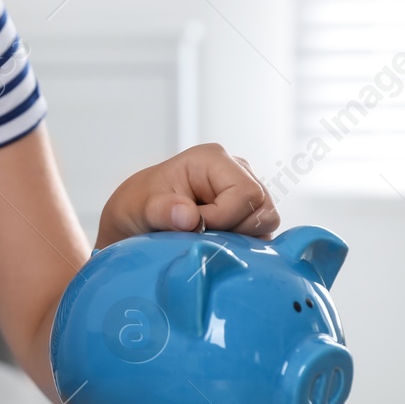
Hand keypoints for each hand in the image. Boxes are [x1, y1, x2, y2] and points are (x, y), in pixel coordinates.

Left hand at [95, 143, 277, 249]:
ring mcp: (244, 190)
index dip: (224, 218)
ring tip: (208, 238)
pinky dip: (243, 244)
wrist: (138, 218)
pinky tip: (217, 243)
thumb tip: (189, 217)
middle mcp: (236, 169)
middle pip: (263, 207)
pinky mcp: (247, 211)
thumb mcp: (140, 209)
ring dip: (240, 239)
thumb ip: (162, 211)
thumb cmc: (138, 207)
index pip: (245, 192)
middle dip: (236, 231)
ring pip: (267, 221)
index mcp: (212, 159)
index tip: (195, 228)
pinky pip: (261, 232)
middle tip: (203, 235)